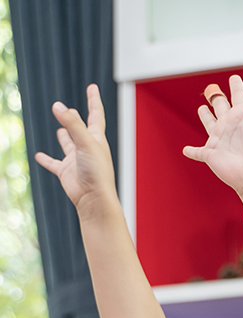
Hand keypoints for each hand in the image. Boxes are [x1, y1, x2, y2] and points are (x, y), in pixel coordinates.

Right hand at [34, 83, 115, 209]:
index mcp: (97, 140)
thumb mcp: (86, 143)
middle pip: (81, 129)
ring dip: (65, 137)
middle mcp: (87, 149)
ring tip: (60, 129)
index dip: (94, 100)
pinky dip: (46, 160)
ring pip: (69, 145)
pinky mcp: (66, 172)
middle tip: (71, 110)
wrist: (94, 199)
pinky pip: (54, 164)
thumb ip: (72, 124)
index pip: (96, 115)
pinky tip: (39, 156)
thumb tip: (58, 106)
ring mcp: (76, 160)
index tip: (93, 87)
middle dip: (76, 119)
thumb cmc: (96, 172)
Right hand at [182, 74, 242, 198]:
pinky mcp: (210, 154)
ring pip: (209, 124)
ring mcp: (219, 140)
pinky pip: (198, 152)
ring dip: (205, 116)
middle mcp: (231, 126)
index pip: (239, 97)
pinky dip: (191, 151)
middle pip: (221, 106)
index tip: (235, 78)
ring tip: (202, 109)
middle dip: (216, 98)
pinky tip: (186, 150)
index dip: (237, 87)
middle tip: (213, 90)